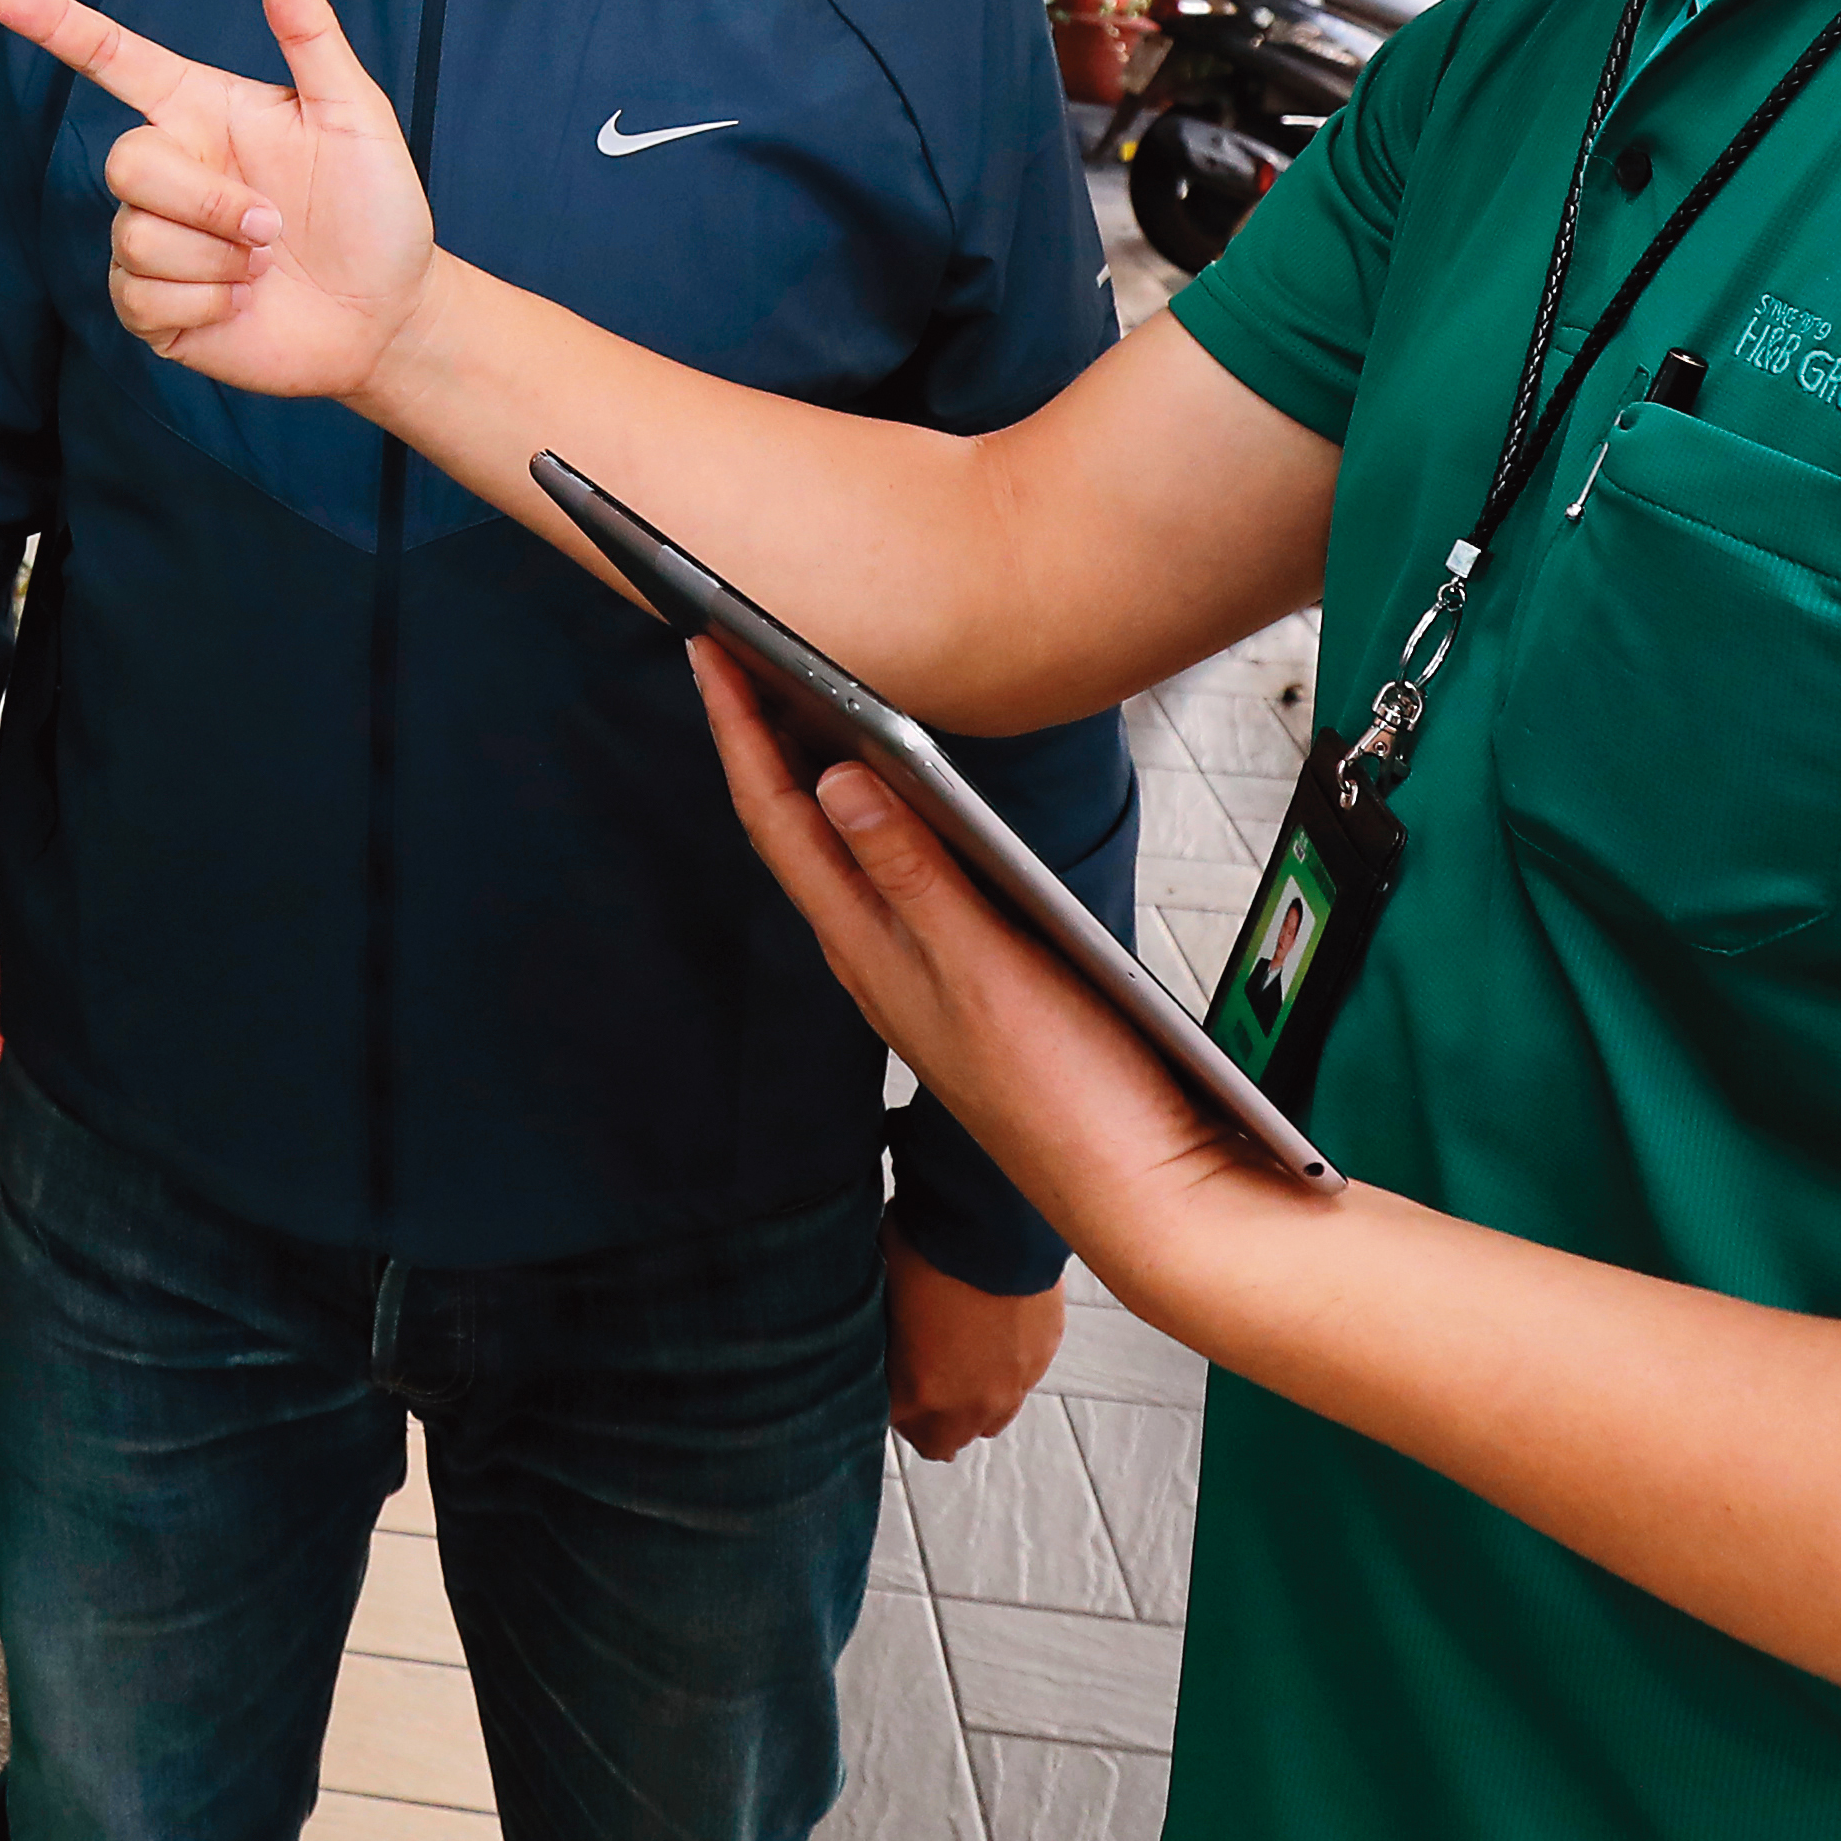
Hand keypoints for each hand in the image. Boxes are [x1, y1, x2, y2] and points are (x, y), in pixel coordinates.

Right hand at [0, 0, 439, 406]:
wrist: (388, 315)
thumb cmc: (377, 209)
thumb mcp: (355, 114)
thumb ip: (310, 33)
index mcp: (202, 111)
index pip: (111, 59)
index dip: (53, 23)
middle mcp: (172, 171)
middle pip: (124, 163)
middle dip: (204, 201)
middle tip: (271, 227)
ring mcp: (156, 241)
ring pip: (135, 237)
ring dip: (216, 260)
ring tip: (265, 266)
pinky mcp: (153, 307)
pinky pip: (140, 297)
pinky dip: (206, 305)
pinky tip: (243, 305)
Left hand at [695, 646, 1290, 1331]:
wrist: (1139, 1196)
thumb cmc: (1070, 1094)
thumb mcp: (984, 968)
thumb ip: (910, 874)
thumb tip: (834, 777)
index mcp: (868, 950)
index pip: (777, 821)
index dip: (737, 730)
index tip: (701, 644)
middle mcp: (875, 961)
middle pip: (792, 831)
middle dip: (755, 739)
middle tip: (728, 649)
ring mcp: (914, 979)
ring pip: (835, 859)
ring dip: (805, 777)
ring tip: (788, 703)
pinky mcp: (961, 990)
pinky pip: (885, 885)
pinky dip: (868, 826)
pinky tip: (891, 807)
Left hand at [887, 1240, 1064, 1460]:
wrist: (992, 1220)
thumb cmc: (926, 1248)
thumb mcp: (882, 1291)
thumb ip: (880, 1331)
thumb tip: (870, 1324)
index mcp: (919, 1392)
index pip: (893, 1426)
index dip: (886, 1401)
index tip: (882, 1379)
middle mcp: (970, 1403)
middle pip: (941, 1443)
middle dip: (925, 1420)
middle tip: (916, 1383)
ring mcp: (1011, 1385)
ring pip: (986, 1422)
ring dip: (968, 1405)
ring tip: (955, 1363)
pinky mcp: (1041, 1358)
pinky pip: (1018, 1383)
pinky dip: (1003, 1370)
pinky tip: (991, 1333)